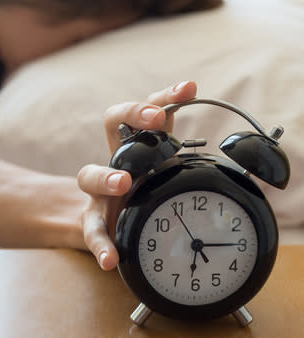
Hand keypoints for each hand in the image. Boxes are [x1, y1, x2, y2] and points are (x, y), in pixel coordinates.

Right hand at [77, 81, 197, 269]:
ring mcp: (100, 191)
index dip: (165, 98)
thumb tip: (256, 166)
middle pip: (112, 122)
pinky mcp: (94, 221)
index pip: (148, 112)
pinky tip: (111, 258)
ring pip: (90, 174)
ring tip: (123, 184)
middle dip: (133, 114)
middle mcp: (117, 161)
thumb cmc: (147, 198)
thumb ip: (198, 170)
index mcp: (140, 147)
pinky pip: (93, 231)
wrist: (111, 225)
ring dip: (106, 177)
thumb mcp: (171, 178)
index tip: (189, 89)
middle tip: (155, 121)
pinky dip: (102, 245)